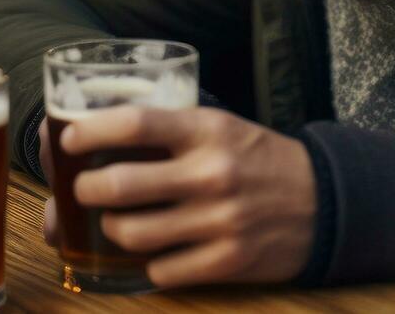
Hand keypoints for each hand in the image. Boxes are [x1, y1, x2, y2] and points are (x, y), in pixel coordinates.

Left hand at [45, 106, 315, 288]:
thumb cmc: (258, 159)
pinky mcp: (227, 261)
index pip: (134, 124)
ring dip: (112, 229)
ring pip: (131, 233)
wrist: (325, 200)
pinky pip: (161, 270)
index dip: (89, 131)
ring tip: (117, 221)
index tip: (69, 139)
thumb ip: (169, 132)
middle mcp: (212, 173)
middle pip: (119, 184)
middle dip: (85, 189)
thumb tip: (94, 143)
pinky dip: (150, 263)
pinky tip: (158, 250)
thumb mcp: (221, 127)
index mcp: (208, 129)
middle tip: (84, 189)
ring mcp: (220, 220)